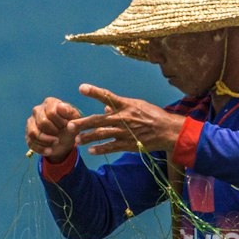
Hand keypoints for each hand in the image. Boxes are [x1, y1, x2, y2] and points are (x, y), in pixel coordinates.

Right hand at [26, 97, 82, 159]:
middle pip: (42, 122)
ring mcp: (31, 122)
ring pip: (34, 133)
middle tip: (62, 134)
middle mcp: (38, 110)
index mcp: (50, 103)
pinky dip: (41, 149)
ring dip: (46, 141)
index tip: (67, 126)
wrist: (66, 139)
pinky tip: (50, 151)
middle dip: (54, 132)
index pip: (52, 112)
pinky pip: (31, 143)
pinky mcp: (28, 134)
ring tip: (56, 142)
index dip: (61, 122)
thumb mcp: (75, 120)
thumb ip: (70, 113)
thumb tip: (60, 107)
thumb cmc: (70, 125)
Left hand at [67, 84, 184, 155]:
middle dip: (83, 123)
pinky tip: (91, 150)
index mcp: (125, 105)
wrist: (168, 130)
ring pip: (102, 135)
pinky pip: (111, 147)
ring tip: (76, 141)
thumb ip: (119, 106)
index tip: (81, 87)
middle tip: (69, 126)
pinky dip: (100, 148)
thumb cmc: (153, 115)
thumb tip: (104, 106)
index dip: (94, 91)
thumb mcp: (137, 105)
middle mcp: (123, 118)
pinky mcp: (129, 144)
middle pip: (98, 120)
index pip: (107, 96)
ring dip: (88, 138)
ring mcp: (125, 132)